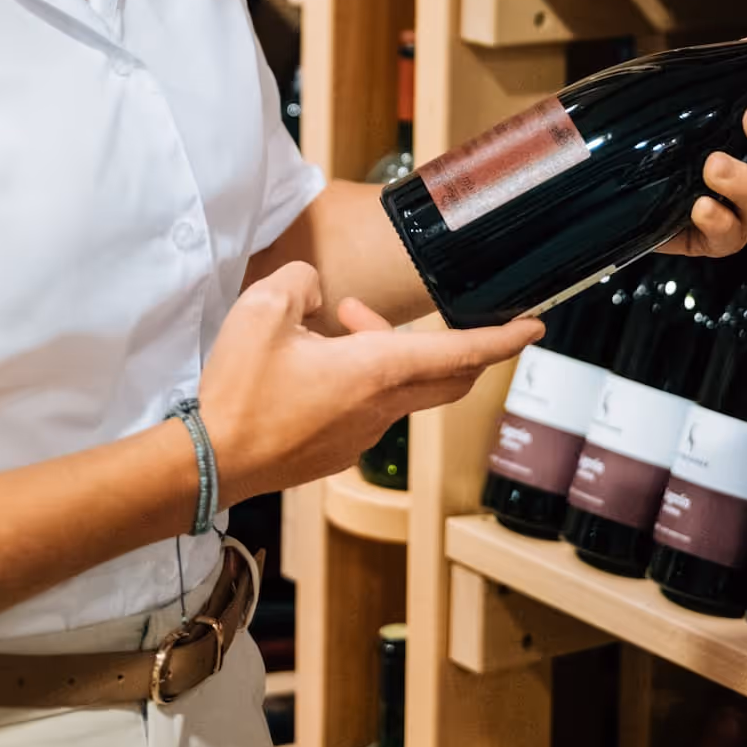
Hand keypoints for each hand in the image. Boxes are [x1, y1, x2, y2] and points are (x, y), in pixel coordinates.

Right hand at [198, 260, 542, 503]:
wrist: (211, 463)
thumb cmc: (241, 390)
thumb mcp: (265, 308)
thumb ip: (302, 283)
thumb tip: (315, 290)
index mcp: (377, 370)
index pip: (460, 353)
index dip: (503, 338)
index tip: (535, 327)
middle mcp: (381, 408)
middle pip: (445, 375)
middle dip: (451, 342)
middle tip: (437, 315)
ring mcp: (361, 435)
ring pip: (400, 386)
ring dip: (386, 349)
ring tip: (340, 319)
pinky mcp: (337, 451)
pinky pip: (369, 407)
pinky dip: (362, 376)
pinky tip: (317, 362)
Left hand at [660, 75, 746, 259]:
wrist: (618, 175)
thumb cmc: (667, 131)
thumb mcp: (697, 90)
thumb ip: (738, 65)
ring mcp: (738, 207)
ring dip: (743, 180)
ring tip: (713, 164)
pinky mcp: (709, 236)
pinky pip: (727, 236)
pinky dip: (718, 220)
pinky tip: (700, 206)